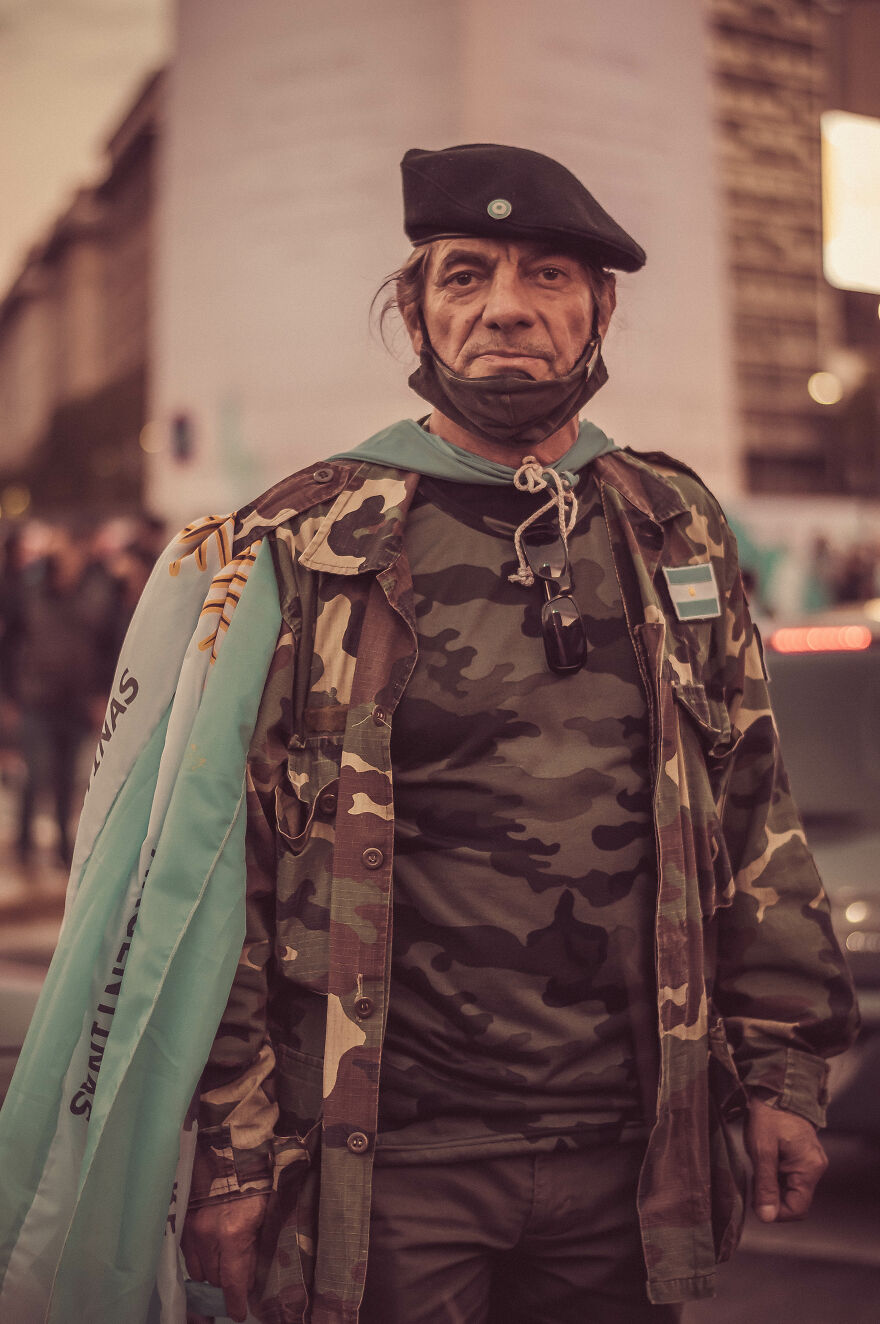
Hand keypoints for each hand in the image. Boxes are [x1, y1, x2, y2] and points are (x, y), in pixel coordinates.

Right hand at [182, 1192, 269, 1322]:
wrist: (230, 1147)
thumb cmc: (256, 1179)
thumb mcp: (266, 1214)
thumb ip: (256, 1249)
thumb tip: (250, 1278)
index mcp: (233, 1234)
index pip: (232, 1282)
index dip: (236, 1302)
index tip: (239, 1313)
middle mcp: (208, 1236)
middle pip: (215, 1279)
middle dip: (227, 1282)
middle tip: (239, 1275)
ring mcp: (191, 1228)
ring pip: (198, 1271)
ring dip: (211, 1272)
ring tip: (224, 1261)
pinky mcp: (181, 1221)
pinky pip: (187, 1254)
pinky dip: (199, 1258)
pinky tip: (210, 1251)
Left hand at [745, 1098, 827, 1222]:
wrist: (774, 1087)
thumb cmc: (768, 1115)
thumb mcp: (761, 1151)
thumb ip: (765, 1185)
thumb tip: (767, 1217)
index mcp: (809, 1168)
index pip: (798, 1209)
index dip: (776, 1212)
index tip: (757, 1200)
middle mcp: (815, 1167)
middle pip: (795, 1200)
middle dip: (773, 1197)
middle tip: (755, 1180)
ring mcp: (810, 1161)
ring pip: (791, 1189)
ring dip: (773, 1185)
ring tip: (759, 1167)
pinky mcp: (803, 1156)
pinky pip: (791, 1176)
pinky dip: (776, 1175)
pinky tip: (765, 1162)